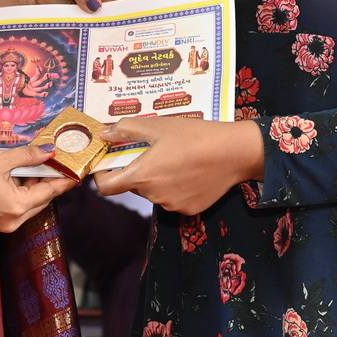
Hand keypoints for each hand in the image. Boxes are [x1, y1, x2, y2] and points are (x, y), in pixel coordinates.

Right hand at [0, 143, 72, 233]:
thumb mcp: (0, 160)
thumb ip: (28, 156)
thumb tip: (50, 151)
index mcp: (17, 206)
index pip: (50, 192)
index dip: (64, 181)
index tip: (78, 173)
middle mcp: (13, 221)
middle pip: (41, 200)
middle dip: (47, 182)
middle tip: (53, 163)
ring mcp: (3, 225)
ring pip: (29, 206)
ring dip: (33, 188)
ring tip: (33, 167)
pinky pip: (16, 210)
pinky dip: (20, 195)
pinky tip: (17, 179)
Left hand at [93, 118, 263, 215]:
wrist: (234, 153)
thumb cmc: (193, 135)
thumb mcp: (158, 125)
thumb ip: (127, 130)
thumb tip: (103, 134)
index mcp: (142, 175)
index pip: (106, 188)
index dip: (102, 176)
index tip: (110, 164)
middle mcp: (153, 196)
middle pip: (134, 186)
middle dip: (138, 171)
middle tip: (154, 152)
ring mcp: (172, 206)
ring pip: (154, 193)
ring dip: (157, 180)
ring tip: (177, 159)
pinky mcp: (189, 210)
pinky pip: (174, 199)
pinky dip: (176, 188)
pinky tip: (191, 172)